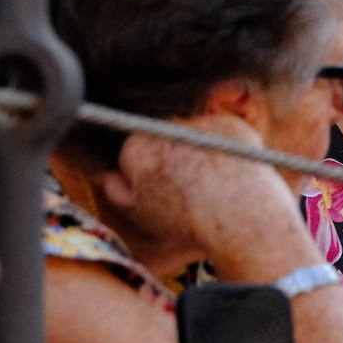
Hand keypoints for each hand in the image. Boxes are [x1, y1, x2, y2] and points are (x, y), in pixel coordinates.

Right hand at [101, 114, 298, 258]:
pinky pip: (223, 132)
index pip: (134, 149)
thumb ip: (116, 190)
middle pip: (164, 137)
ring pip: (195, 133)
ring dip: (200, 149)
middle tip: (191, 183)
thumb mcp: (141, 213)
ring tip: (213, 181)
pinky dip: (226, 148)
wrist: (237, 215)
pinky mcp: (229, 121)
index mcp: (136, 146)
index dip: (147, 171)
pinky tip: (231, 171)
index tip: (161, 188)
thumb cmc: (186, 221)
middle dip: (173, 154)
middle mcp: (164, 125)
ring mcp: (199, 121)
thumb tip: (105, 175)